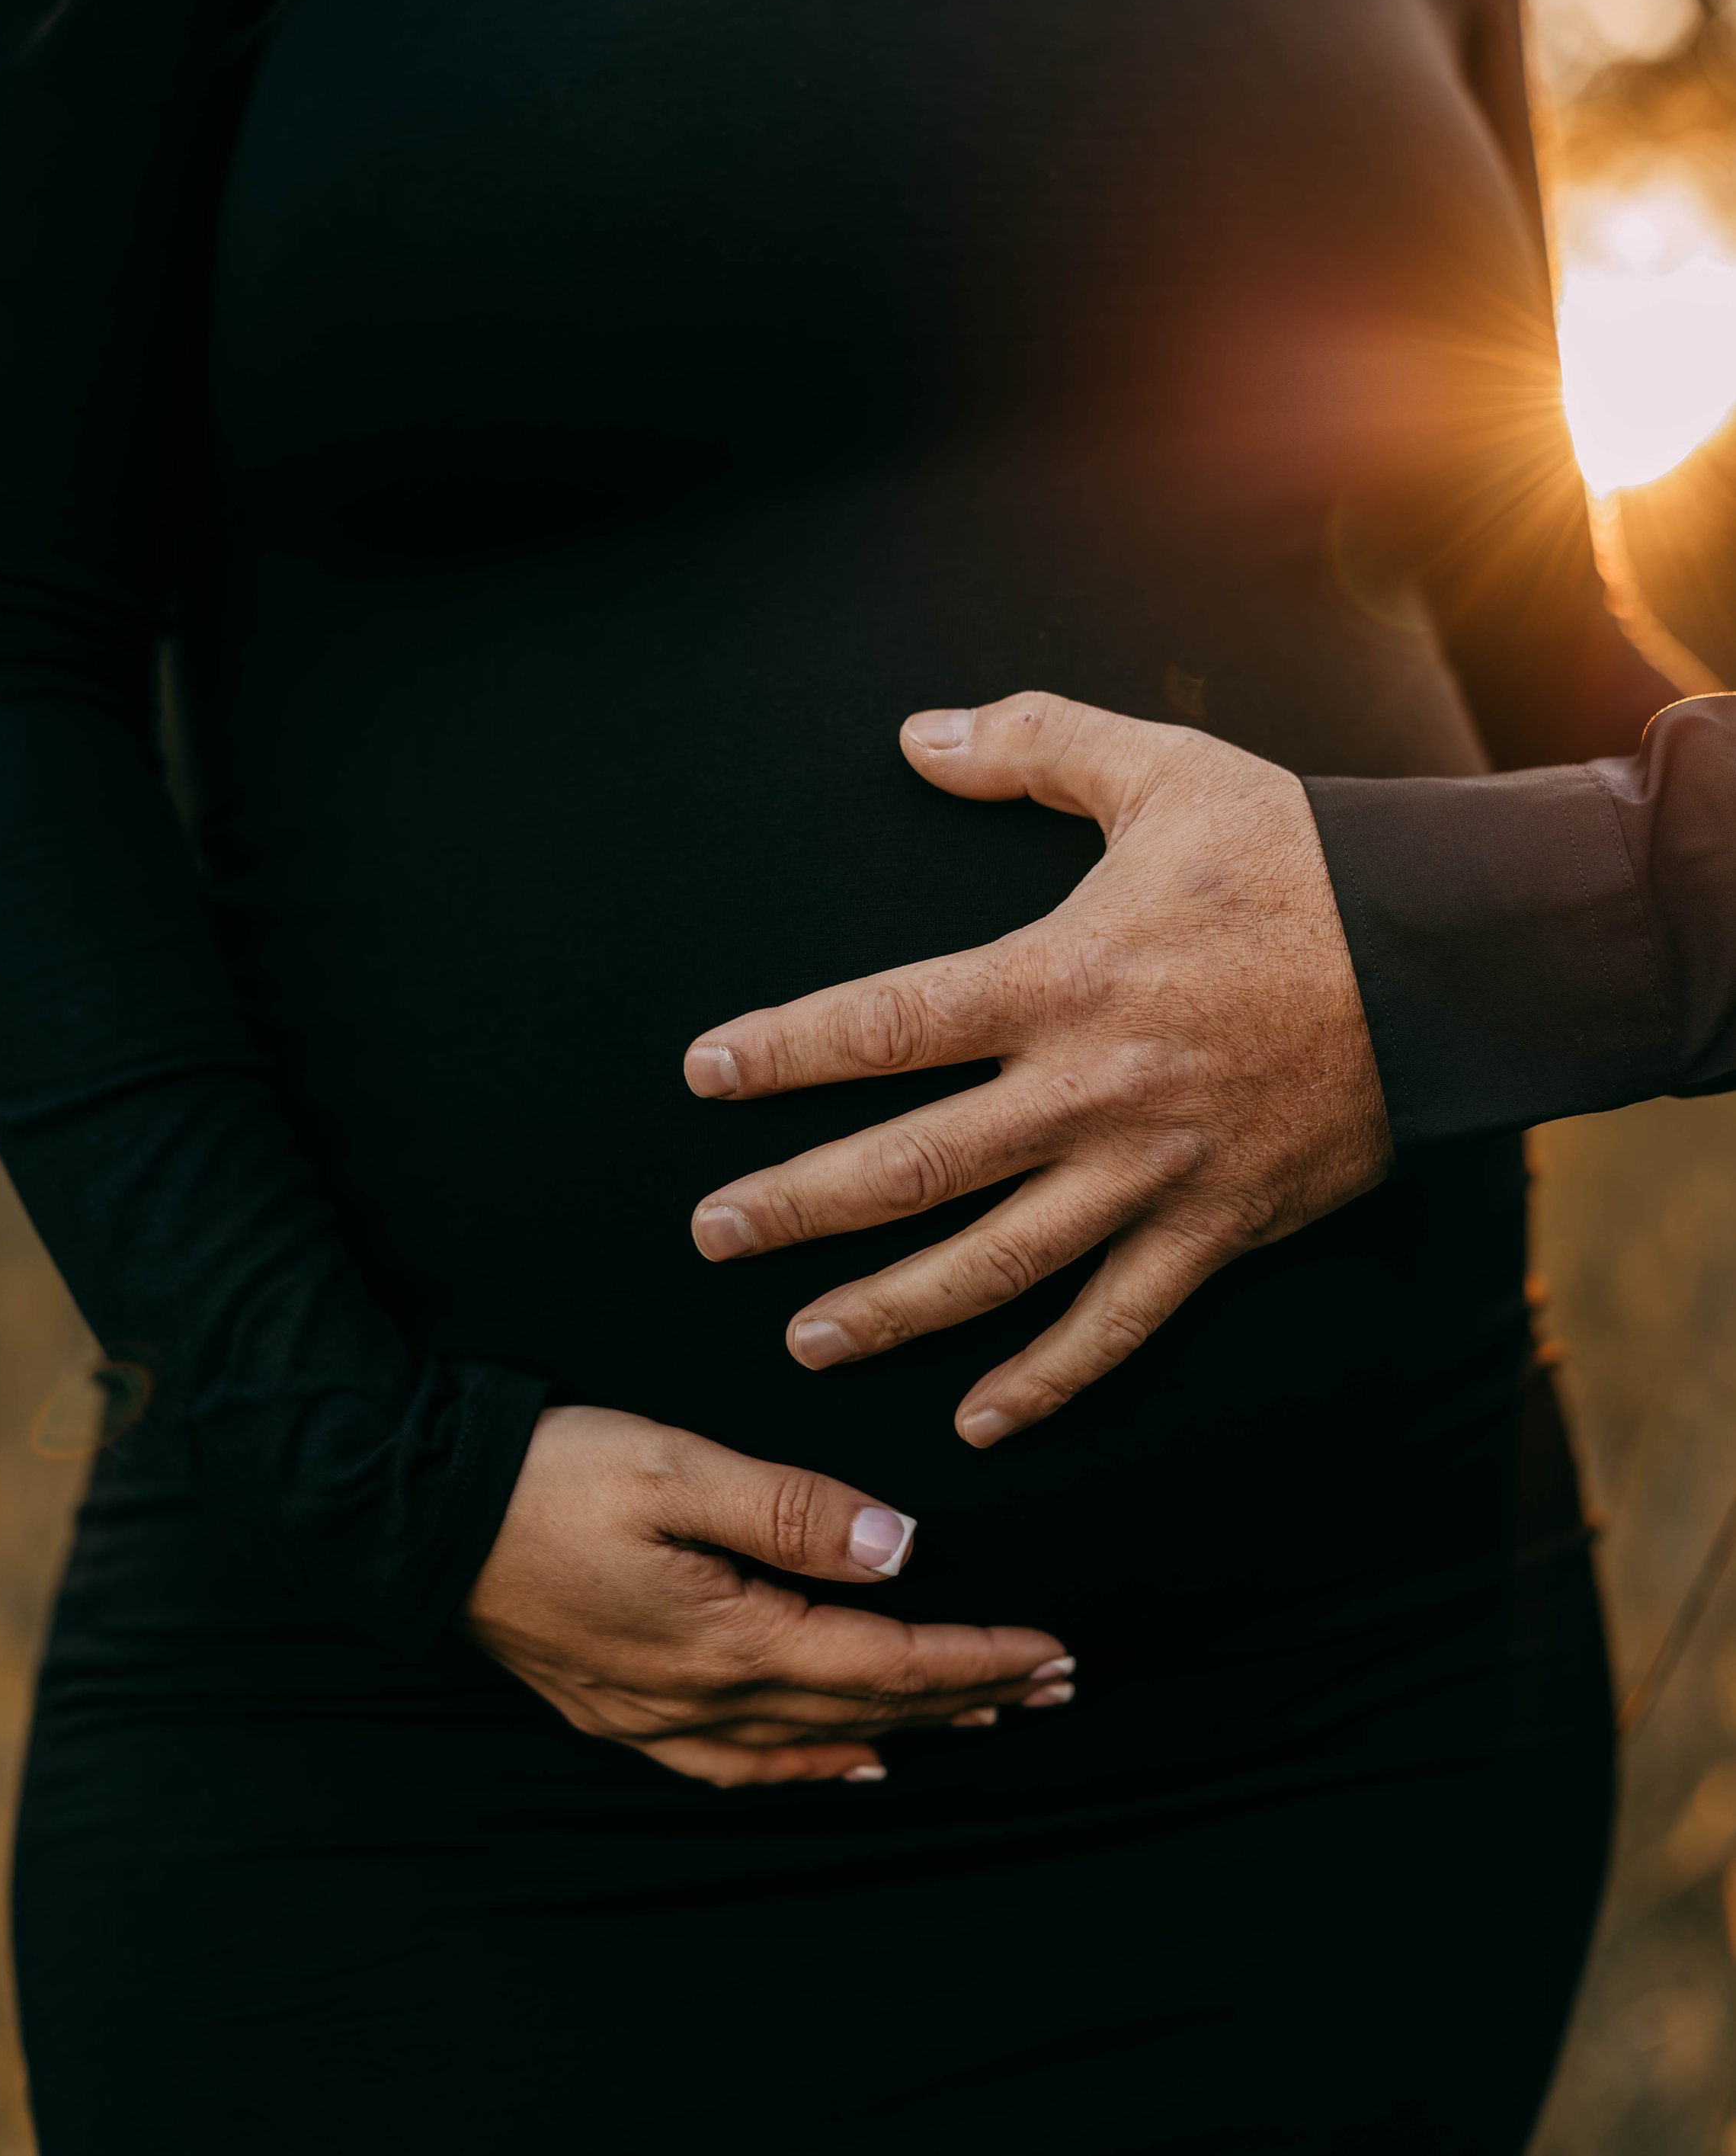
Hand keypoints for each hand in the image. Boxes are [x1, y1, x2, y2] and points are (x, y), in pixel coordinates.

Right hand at [464, 1403, 1073, 1785]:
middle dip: (966, 1699)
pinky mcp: (618, 1710)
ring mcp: (655, 1715)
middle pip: (864, 1712)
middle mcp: (701, 1698)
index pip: (886, 1662)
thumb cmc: (543, 1476)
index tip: (1052, 1652)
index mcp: (728, 1637)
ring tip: (979, 1721)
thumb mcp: (671, 1467)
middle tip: (1054, 1690)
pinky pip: (740, 1764)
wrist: (411, 1517)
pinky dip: (809, 1767)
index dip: (978, 1659)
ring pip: (811, 1746)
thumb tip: (904, 1550)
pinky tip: (841, 1763)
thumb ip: (790, 1510)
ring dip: (904, 1732)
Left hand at [684, 691, 1391, 1447]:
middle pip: (912, 1166)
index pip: (885, 1025)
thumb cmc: (1296, 857)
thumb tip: (916, 735)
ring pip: (996, 1267)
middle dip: (798, 1209)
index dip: (783, 1053)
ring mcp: (1153, 1175)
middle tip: (712, 1235)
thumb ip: (1031, 743)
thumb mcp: (1160, 771)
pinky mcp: (1218, 1230)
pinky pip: (1118, 1326)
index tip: (705, 1077)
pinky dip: (1047, 1381)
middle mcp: (1089, 1091)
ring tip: (804, 1343)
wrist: (1450, 953)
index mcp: (1060, 977)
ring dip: (891, 1311)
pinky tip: (979, 1420)